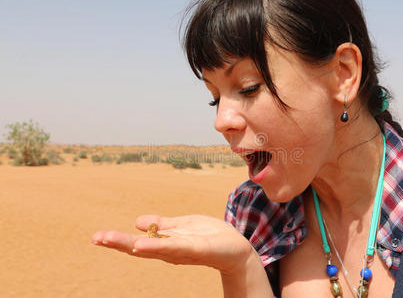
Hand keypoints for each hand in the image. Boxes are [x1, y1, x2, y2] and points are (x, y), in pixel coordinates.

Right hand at [91, 214, 254, 274]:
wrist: (236, 247)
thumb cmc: (210, 235)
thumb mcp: (183, 225)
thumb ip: (162, 224)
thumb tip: (136, 223)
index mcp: (165, 242)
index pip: (138, 241)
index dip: (119, 239)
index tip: (97, 237)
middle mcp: (169, 250)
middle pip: (140, 247)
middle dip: (117, 242)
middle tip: (96, 238)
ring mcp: (181, 251)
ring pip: (153, 247)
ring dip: (131, 244)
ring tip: (110, 240)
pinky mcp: (196, 248)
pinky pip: (174, 247)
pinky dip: (156, 246)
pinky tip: (140, 244)